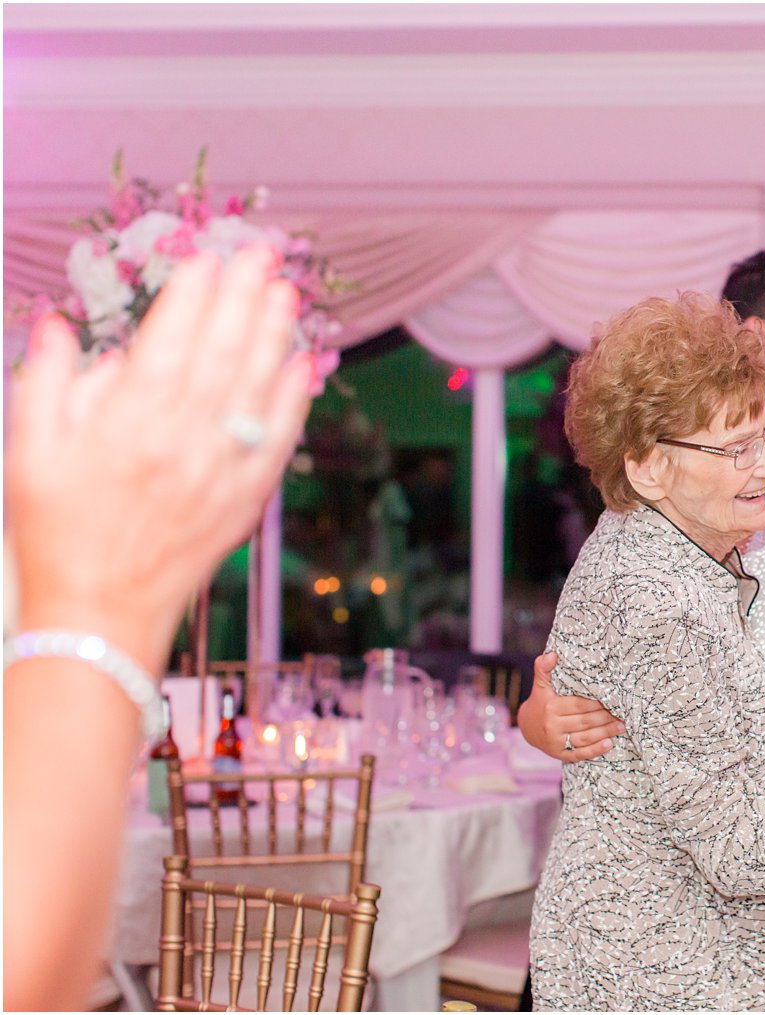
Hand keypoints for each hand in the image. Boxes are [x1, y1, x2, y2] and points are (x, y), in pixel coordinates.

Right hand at [7, 248, 312, 672]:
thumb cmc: (58, 532)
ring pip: (255, 387)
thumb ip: (46, 381)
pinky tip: (302, 364)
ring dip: (274, 335)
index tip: (208, 258)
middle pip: (222, 353)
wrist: (100, 612)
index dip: (193, 295)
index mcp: (127, 424)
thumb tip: (59, 324)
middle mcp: (182, 441)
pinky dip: (293, 399)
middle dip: (244, 297)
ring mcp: (220, 469)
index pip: (169, 342)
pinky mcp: (244, 497)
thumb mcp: (27, 451)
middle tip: (263, 254)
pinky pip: (277, 438)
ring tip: (285, 292)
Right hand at [517, 651, 623, 762]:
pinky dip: (595, 751)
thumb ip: (544, 669)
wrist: (526, 728)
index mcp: (550, 707)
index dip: (596, 703)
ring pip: (584, 738)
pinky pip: (579, 754)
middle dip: (605, 717)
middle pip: (584, 722)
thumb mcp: (540, 686)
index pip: (578, 705)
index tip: (612, 699)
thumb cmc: (540, 703)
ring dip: (605, 733)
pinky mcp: (559, 755)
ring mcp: (556, 743)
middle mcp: (552, 726)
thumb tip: (552, 654)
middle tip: (623, 713)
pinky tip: (609, 744)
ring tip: (621, 727)